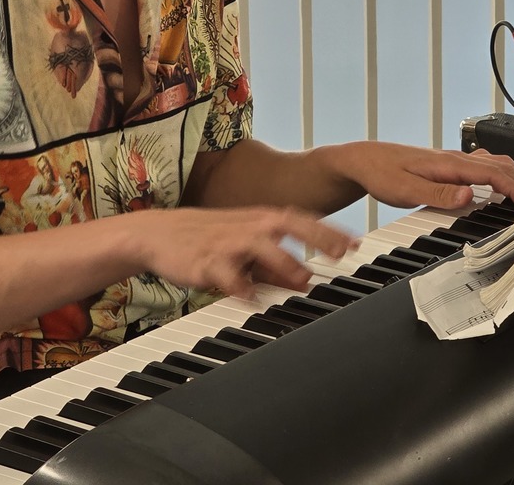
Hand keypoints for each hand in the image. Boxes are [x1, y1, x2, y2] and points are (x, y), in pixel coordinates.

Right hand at [126, 205, 356, 300]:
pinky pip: (224, 272)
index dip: (329, 230)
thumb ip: (276, 265)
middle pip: (287, 224)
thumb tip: (307, 281)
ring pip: (258, 245)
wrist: (158, 234)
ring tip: (302, 278)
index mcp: (259, 220)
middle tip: (341, 252)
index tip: (355, 242)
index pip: (301, 219)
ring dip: (282, 260)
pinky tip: (250, 295)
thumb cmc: (207, 240)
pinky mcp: (204, 261)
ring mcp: (226, 242)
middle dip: (316, 236)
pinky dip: (239, 283)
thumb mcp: (244, 249)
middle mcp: (247, 226)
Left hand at [322, 141, 513, 211]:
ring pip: (494, 162)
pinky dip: (500, 174)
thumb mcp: (406, 190)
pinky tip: (499, 187)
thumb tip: (470, 196)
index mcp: (448, 164)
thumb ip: (439, 194)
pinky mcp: (446, 164)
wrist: (362, 159)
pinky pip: (482, 165)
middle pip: (501, 165)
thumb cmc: (380, 173)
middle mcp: (453, 158)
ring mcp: (450, 160)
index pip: (494, 174)